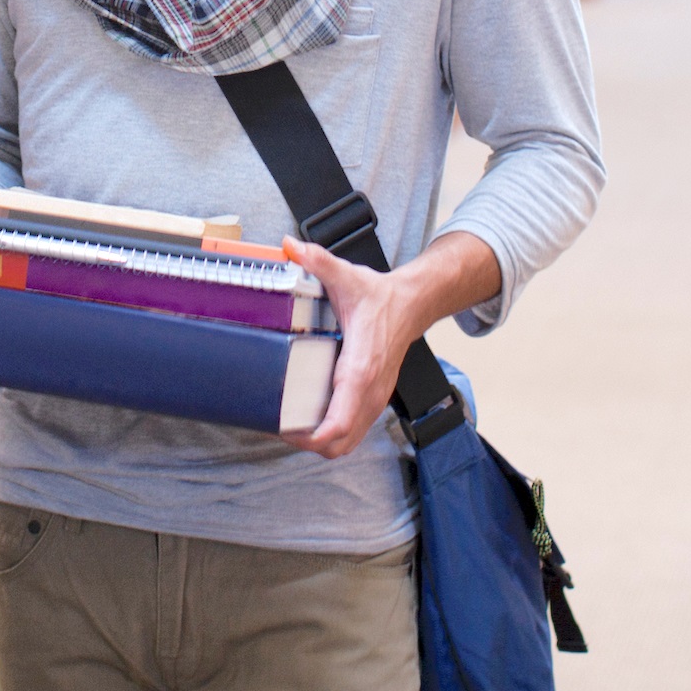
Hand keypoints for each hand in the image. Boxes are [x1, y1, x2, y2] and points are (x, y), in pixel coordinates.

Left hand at [279, 236, 420, 460]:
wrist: (412, 305)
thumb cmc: (379, 297)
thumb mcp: (346, 275)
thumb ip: (318, 260)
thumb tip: (290, 246)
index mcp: (359, 370)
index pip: (338, 423)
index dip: (310, 436)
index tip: (283, 429)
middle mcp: (369, 392)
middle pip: (340, 444)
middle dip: (307, 444)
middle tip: (278, 427)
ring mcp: (374, 399)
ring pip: (348, 442)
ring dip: (320, 442)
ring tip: (289, 425)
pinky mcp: (373, 399)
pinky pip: (353, 430)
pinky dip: (332, 433)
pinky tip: (310, 417)